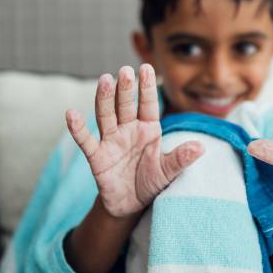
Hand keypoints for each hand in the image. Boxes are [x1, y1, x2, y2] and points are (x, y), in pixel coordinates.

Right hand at [66, 64, 203, 218]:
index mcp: (148, 129)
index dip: (147, 87)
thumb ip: (181, 158)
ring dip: (105, 99)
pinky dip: (78, 128)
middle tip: (124, 70)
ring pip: (106, 115)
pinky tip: (71, 114)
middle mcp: (128, 130)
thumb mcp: (168, 171)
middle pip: (125, 105)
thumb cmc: (150, 182)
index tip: (147, 67)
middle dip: (125, 88)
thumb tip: (201, 147)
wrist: (130, 205)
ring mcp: (111, 141)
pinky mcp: (97, 157)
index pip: (148, 104)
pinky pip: (86, 141)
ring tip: (104, 80)